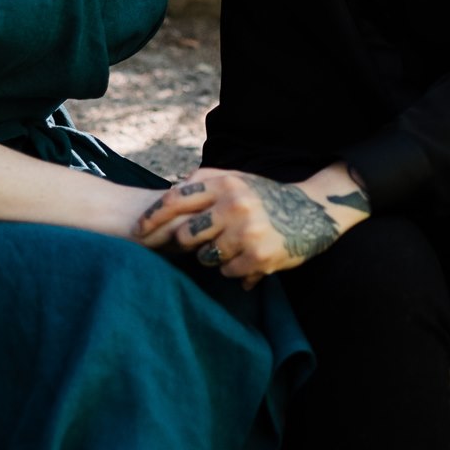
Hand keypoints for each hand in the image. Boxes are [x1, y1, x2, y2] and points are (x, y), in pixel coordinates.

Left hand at [136, 165, 370, 287]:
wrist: (312, 212)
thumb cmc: (267, 196)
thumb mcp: (238, 178)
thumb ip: (205, 179)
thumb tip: (170, 189)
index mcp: (225, 184)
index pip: (175, 201)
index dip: (151, 218)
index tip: (136, 232)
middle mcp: (234, 205)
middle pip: (185, 234)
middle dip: (186, 243)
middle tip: (195, 244)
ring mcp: (247, 232)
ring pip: (205, 256)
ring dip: (211, 257)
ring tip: (230, 248)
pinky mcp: (258, 256)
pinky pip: (227, 271)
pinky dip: (233, 268)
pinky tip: (247, 259)